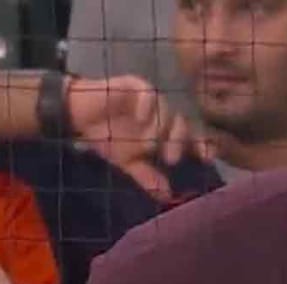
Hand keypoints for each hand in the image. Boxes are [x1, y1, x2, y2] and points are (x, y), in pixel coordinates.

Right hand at [66, 75, 199, 200]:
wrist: (78, 117)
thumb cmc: (105, 136)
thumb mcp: (126, 162)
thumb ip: (146, 176)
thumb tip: (166, 196)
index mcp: (162, 131)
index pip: (188, 136)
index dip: (200, 145)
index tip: (207, 159)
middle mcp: (160, 114)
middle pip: (181, 122)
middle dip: (179, 141)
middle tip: (170, 159)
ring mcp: (148, 99)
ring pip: (165, 109)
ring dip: (159, 128)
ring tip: (147, 144)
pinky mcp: (133, 85)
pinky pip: (147, 93)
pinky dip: (146, 105)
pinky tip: (140, 117)